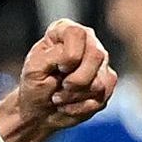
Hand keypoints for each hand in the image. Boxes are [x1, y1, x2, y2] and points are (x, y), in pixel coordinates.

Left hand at [0, 21, 116, 141]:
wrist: (40, 111)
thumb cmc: (35, 85)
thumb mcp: (34, 70)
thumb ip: (52, 57)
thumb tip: (73, 57)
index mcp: (65, 31)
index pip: (77, 33)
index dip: (69, 55)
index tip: (58, 68)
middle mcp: (88, 41)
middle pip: (96, 55)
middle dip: (75, 80)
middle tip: (60, 86)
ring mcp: (100, 62)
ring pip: (100, 80)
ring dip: (75, 96)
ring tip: (60, 97)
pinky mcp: (107, 82)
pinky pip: (103, 95)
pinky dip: (82, 106)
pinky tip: (70, 104)